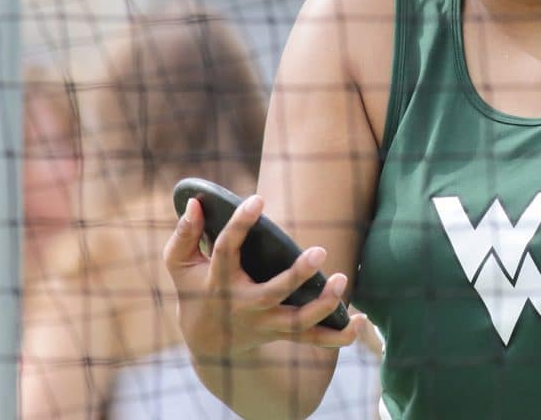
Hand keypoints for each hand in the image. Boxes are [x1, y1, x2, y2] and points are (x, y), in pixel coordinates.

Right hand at [163, 194, 366, 357]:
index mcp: (219, 282)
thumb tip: (196, 202)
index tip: (256, 199)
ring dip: (324, 305)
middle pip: (273, 294)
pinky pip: (314, 341)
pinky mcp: (283, 333)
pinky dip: (339, 336)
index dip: (240, 224)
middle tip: (319, 251)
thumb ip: (185, 233)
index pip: (226, 250)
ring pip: (298, 322)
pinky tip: (361, 321)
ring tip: (342, 279)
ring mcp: (266, 323)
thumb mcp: (179, 263)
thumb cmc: (194, 288)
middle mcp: (246, 305)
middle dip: (297, 274)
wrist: (206, 338)